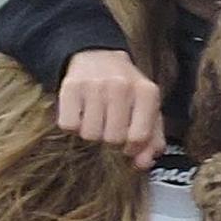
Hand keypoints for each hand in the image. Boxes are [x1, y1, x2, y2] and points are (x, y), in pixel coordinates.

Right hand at [56, 50, 163, 166]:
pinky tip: (80, 113)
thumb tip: (144, 163)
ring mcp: (95, 85)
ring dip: (91, 133)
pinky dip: (73, 126)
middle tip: (109, 127)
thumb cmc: (127, 91)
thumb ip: (152, 140)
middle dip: (111, 140)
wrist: (98, 57)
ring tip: (96, 119)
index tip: (128, 143)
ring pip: (90, 134)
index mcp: (147, 92)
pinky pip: (68, 125)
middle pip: (113, 139)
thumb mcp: (147, 110)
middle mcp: (122, 86)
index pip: (139, 137)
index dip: (132, 148)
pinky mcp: (70, 86)